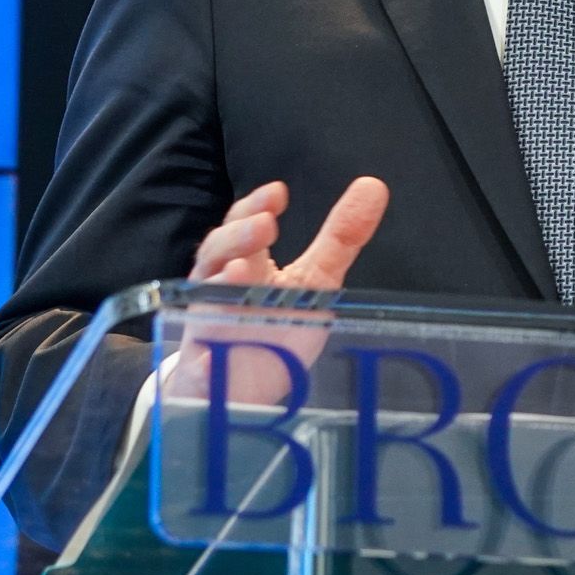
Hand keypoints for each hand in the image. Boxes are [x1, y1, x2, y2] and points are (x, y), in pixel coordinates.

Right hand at [168, 178, 389, 402]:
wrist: (246, 388)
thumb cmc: (276, 326)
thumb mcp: (315, 281)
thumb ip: (340, 238)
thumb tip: (374, 186)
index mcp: (246, 264)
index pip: (243, 226)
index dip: (255, 206)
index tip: (278, 194)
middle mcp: (221, 288)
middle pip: (216, 253)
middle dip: (238, 237)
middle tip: (266, 224)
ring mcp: (210, 328)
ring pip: (204, 298)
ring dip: (221, 282)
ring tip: (241, 269)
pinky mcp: (205, 374)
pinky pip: (200, 368)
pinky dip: (205, 363)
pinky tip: (213, 359)